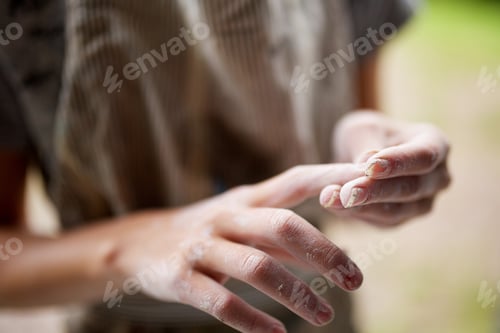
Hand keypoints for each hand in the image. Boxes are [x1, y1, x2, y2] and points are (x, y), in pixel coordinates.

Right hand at [109, 164, 364, 332]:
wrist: (139, 244)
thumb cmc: (206, 232)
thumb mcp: (242, 223)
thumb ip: (282, 235)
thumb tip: (331, 253)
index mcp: (247, 199)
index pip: (295, 180)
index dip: (331, 178)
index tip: (368, 184)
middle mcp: (227, 217)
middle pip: (283, 226)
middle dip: (324, 252)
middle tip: (355, 280)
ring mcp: (203, 246)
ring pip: (257, 268)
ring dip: (296, 295)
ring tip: (324, 318)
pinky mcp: (181, 277)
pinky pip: (222, 302)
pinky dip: (253, 321)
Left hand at [320, 111, 450, 226]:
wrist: (360, 154)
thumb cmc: (367, 134)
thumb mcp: (363, 129)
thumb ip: (366, 145)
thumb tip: (366, 163)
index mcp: (436, 144)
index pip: (423, 156)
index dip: (398, 163)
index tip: (371, 167)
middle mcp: (437, 177)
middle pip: (410, 188)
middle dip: (375, 190)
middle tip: (347, 191)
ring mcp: (423, 203)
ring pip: (395, 211)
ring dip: (361, 206)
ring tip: (331, 198)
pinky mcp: (400, 220)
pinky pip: (379, 221)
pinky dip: (354, 213)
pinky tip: (332, 205)